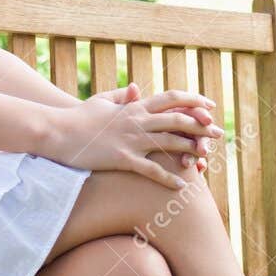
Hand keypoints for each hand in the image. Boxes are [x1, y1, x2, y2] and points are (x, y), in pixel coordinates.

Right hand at [51, 86, 221, 189]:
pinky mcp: (122, 159)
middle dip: (201, 127)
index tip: (210, 106)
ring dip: (191, 150)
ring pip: (170, 143)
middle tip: (218, 134)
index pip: (171, 98)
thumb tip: (134, 90)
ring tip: (206, 159)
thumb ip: (120, 96)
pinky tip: (182, 186)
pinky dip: (168, 178)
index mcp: (134, 106)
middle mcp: (136, 121)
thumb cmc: (77, 117)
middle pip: (177, 120)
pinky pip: (151, 170)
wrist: (57, 131)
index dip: (193, 100)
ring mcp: (130, 140)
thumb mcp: (100, 101)